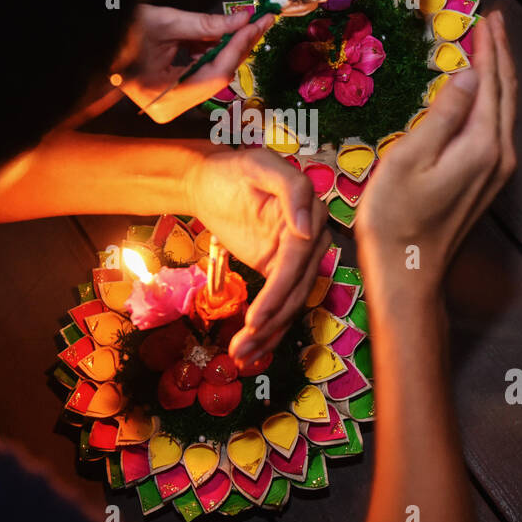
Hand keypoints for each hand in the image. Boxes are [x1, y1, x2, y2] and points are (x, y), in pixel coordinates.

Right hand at [119, 4, 273, 122]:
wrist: (99, 40)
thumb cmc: (123, 31)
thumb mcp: (167, 23)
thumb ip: (208, 24)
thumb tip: (243, 20)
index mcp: (163, 95)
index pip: (216, 75)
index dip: (239, 48)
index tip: (256, 25)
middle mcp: (168, 108)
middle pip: (217, 78)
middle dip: (238, 48)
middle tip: (258, 22)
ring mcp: (169, 105)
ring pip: (212, 77)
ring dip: (226, 50)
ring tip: (239, 24)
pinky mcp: (171, 98)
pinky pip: (200, 77)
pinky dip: (210, 55)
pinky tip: (218, 36)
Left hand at [186, 148, 329, 362]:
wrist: (210, 180)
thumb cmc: (233, 168)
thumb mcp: (260, 165)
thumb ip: (291, 188)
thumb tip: (309, 228)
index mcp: (311, 214)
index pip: (298, 262)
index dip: (279, 293)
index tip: (257, 318)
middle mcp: (310, 240)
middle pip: (296, 291)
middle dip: (270, 323)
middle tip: (242, 346)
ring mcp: (296, 259)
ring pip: (289, 305)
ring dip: (267, 335)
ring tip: (240, 356)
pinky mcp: (280, 271)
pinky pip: (278, 304)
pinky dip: (266, 330)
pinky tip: (250, 352)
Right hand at [355, 11, 516, 288]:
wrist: (408, 275)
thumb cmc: (397, 220)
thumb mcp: (410, 158)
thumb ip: (443, 114)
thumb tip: (468, 75)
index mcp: (483, 145)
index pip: (492, 82)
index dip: (490, 47)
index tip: (487, 17)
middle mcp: (498, 157)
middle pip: (505, 95)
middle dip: (500, 56)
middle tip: (492, 23)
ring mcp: (494, 173)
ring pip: (504, 112)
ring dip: (496, 77)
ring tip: (487, 49)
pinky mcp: (483, 184)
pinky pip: (495, 129)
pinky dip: (490, 102)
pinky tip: (477, 96)